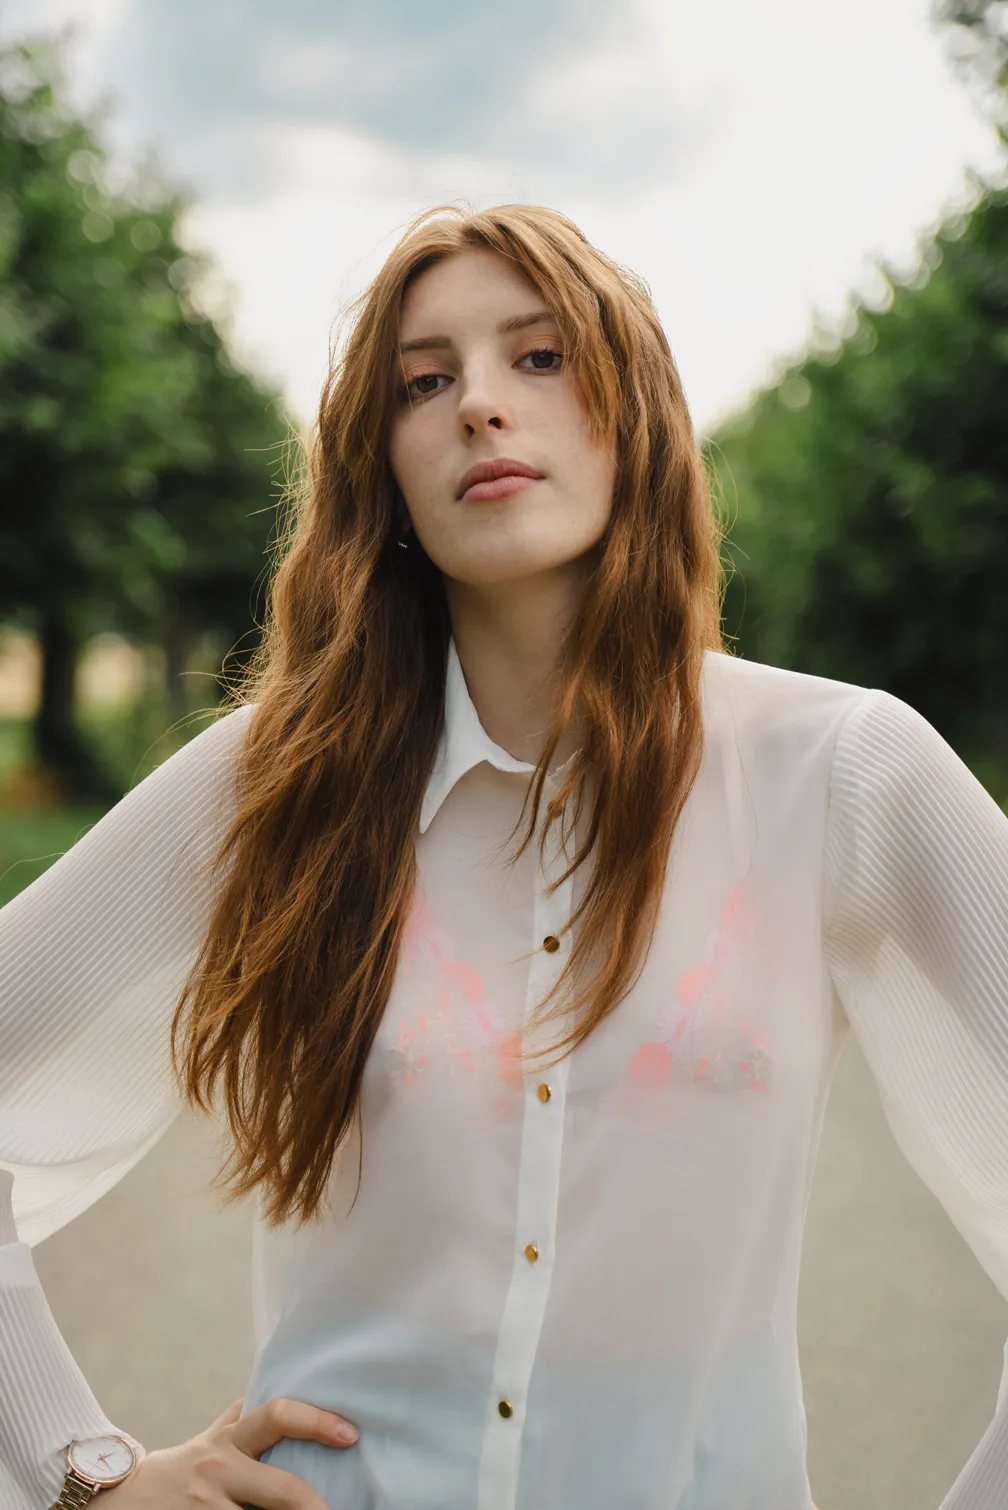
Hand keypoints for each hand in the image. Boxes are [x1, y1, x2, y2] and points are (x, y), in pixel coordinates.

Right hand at [101, 1396, 358, 1508]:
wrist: (113, 1502)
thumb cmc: (175, 1472)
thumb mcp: (207, 1442)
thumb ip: (237, 1421)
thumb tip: (262, 1389)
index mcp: (228, 1443)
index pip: (276, 1416)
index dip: (316, 1421)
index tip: (350, 1434)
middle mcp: (220, 1472)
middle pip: (283, 1490)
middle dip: (317, 1507)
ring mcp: (206, 1508)